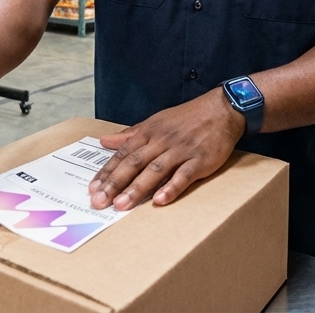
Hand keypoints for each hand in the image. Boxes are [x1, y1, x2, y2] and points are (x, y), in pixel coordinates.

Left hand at [89, 88, 245, 210]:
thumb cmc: (188, 117)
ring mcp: (181, 150)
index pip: (123, 154)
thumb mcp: (156, 121)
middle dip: (115, 183)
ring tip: (122, 205)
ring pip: (155, 170)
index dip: (107, 172)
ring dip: (137, 188)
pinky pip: (184, 175)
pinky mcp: (200, 160)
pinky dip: (172, 187)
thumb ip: (130, 134)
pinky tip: (160, 201)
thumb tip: (105, 141)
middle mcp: (162, 141)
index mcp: (149, 132)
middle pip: (134, 163)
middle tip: (99, 201)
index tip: (92, 189)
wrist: (222, 109)